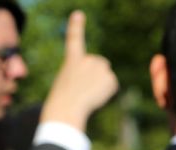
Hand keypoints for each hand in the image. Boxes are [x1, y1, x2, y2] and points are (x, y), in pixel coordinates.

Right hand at [39, 10, 118, 130]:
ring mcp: (100, 66)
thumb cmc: (63, 100)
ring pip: (106, 76)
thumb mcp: (68, 82)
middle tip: (83, 89)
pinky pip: (112, 86)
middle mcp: (88, 58)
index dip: (77, 26)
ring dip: (101, 85)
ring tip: (87, 93)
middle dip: (95, 75)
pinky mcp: (110, 77)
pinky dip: (107, 93)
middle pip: (99, 65)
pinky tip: (96, 96)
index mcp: (73, 59)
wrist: (67, 108)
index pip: (74, 39)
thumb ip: (81, 75)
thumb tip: (99, 81)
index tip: (78, 14)